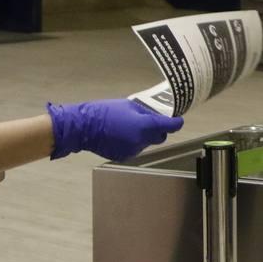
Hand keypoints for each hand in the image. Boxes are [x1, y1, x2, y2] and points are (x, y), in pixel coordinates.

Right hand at [46, 99, 183, 160]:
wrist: (84, 127)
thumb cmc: (104, 112)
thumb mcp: (129, 105)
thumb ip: (146, 112)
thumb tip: (156, 115)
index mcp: (145, 126)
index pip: (170, 127)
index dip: (176, 123)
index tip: (178, 120)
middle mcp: (142, 141)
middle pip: (160, 137)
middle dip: (159, 130)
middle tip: (152, 121)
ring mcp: (133, 150)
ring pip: (147, 143)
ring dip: (144, 136)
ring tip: (130, 126)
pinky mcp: (125, 155)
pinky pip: (135, 148)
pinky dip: (133, 142)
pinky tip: (122, 135)